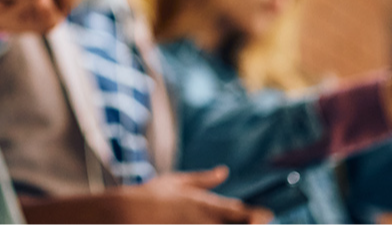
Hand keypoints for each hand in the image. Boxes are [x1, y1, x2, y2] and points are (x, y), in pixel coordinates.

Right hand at [115, 167, 260, 224]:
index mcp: (202, 203)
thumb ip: (202, 179)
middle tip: (258, 223)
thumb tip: (224, 171)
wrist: (125, 215)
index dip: (256, 215)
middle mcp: (203, 221)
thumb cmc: (148, 196)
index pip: (238, 212)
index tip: (267, 215)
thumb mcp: (175, 181)